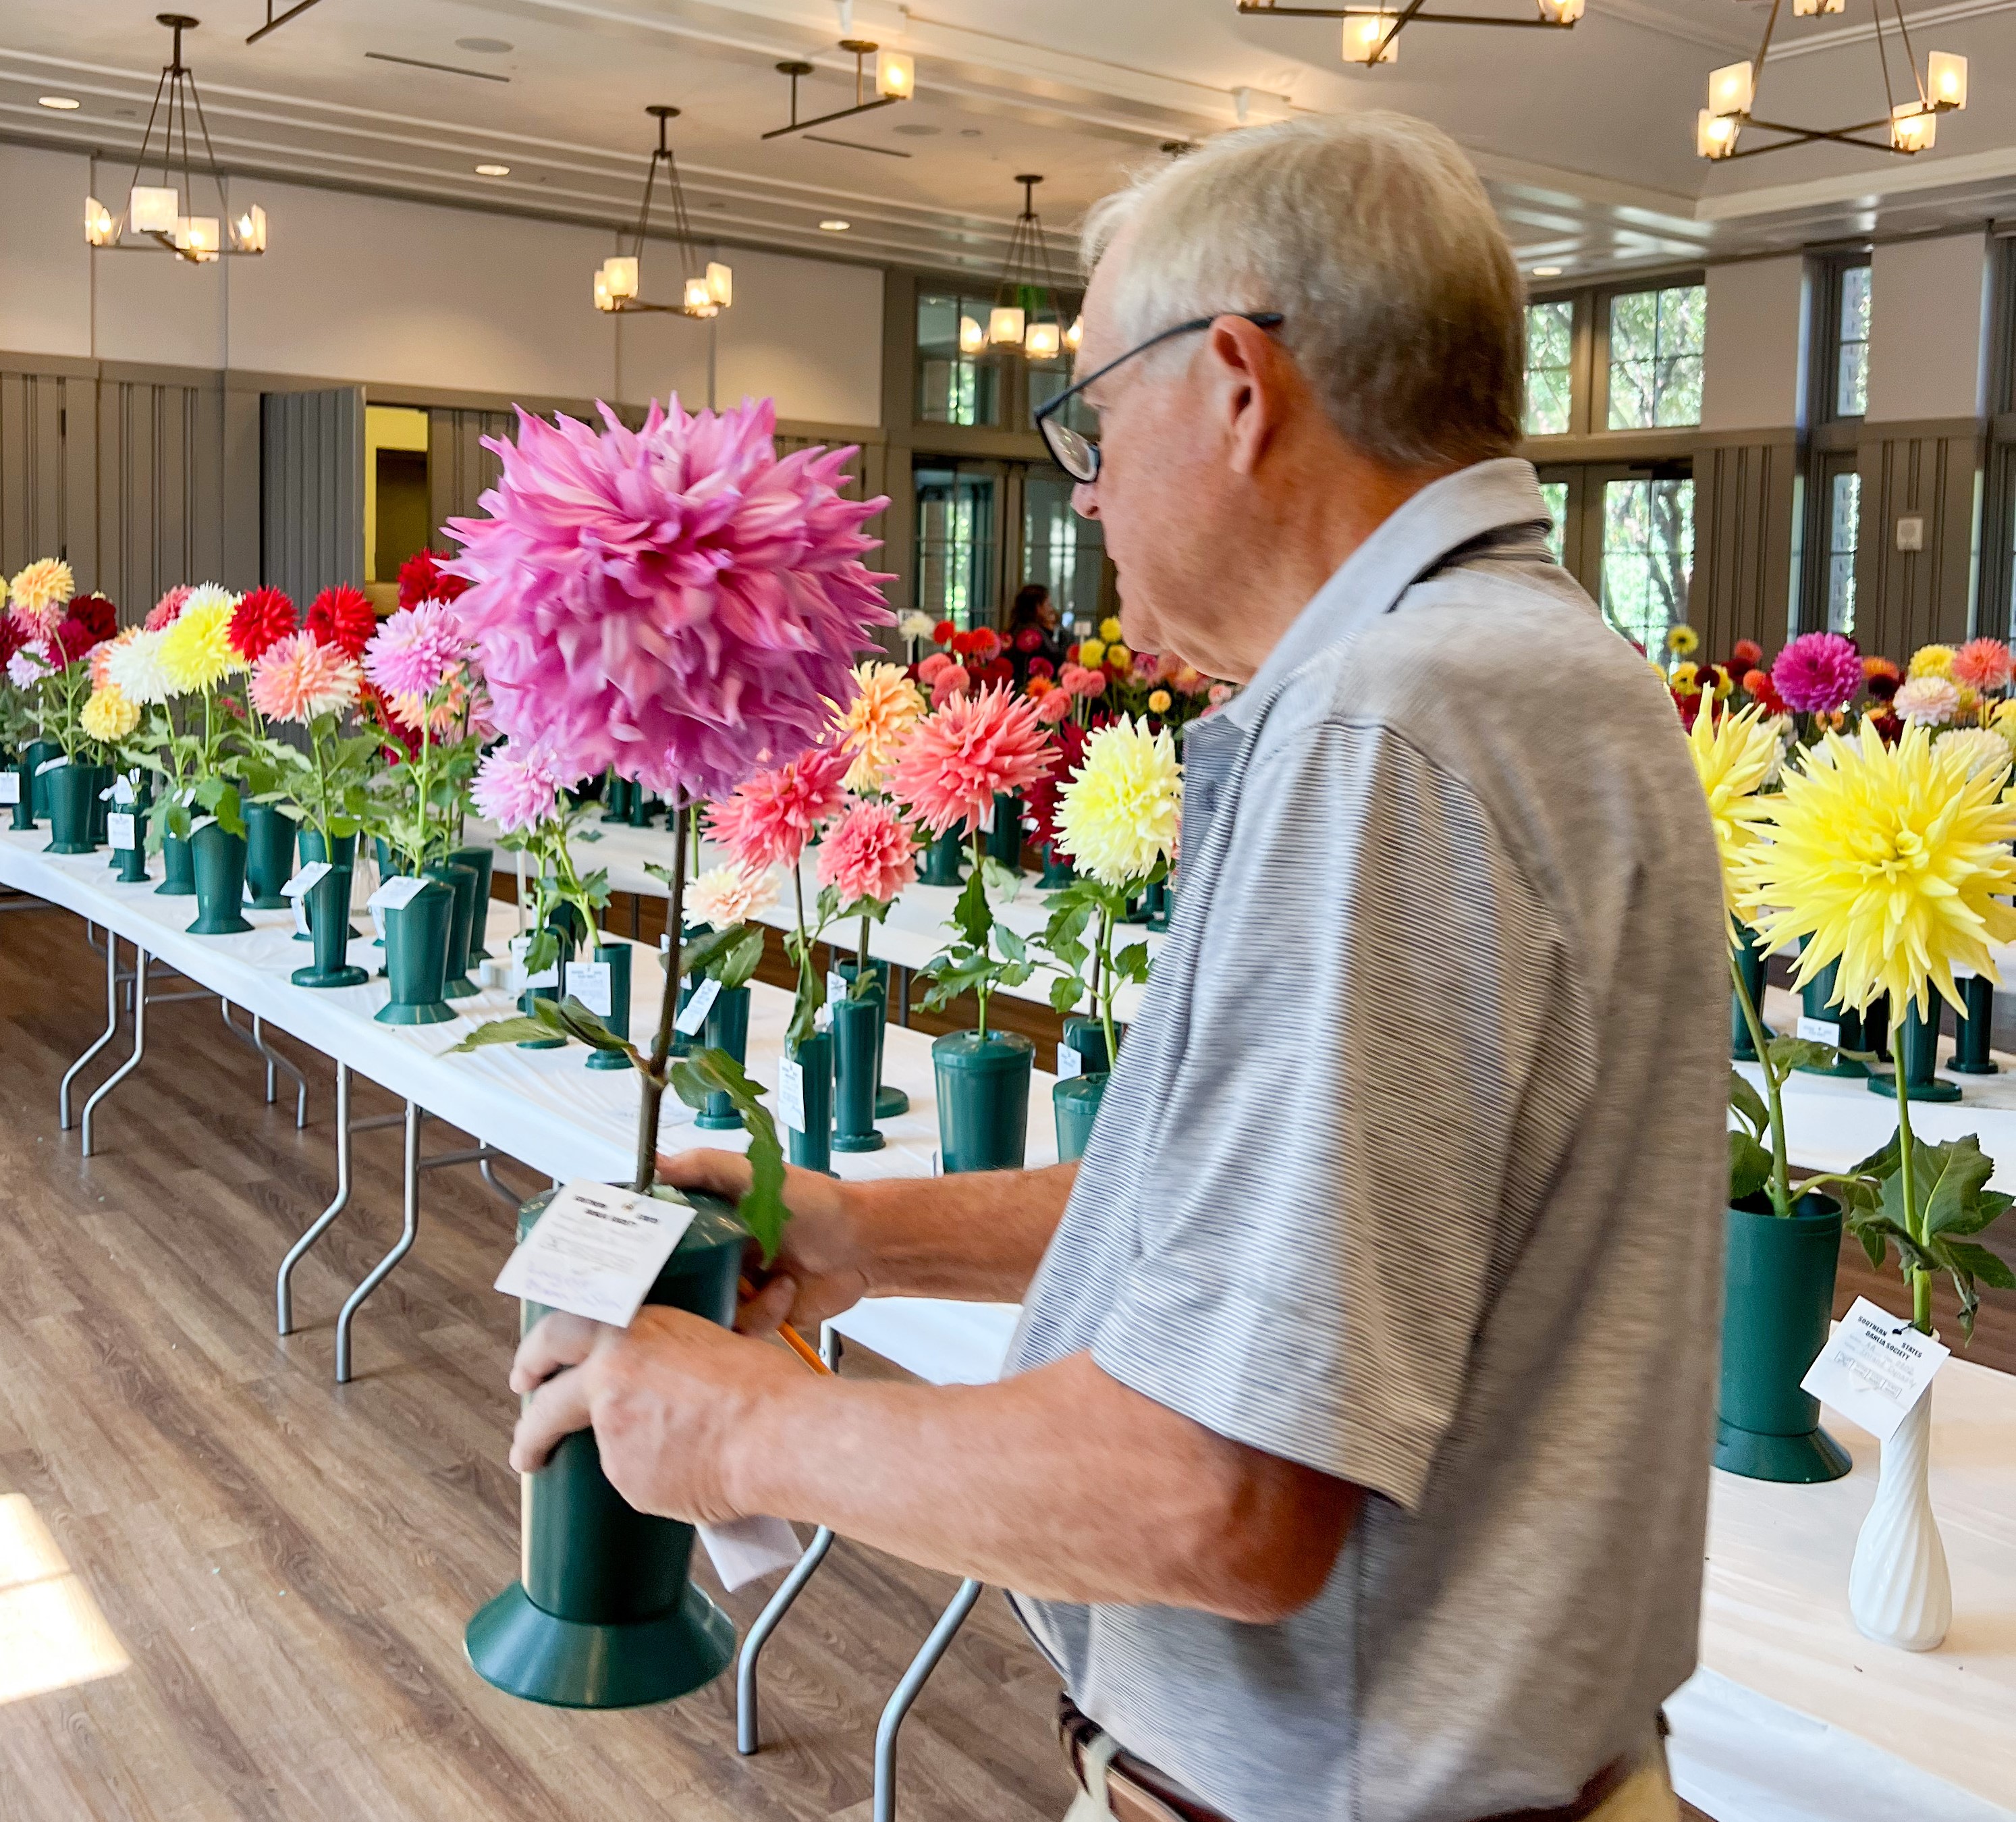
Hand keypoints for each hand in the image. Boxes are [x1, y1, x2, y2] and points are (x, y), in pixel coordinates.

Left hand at [508, 1306, 800, 1522]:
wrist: (777, 1435)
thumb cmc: (761, 1387)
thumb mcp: (704, 1342)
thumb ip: (662, 1358)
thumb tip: (657, 1383)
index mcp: (628, 1332)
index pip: (557, 1334)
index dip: (536, 1356)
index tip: (528, 1373)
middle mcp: (608, 1377)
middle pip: (545, 1405)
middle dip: (531, 1430)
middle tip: (530, 1444)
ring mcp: (609, 1431)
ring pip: (600, 1449)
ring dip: (620, 1457)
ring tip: (674, 1458)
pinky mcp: (623, 1477)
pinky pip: (629, 1481)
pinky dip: (649, 1481)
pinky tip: (687, 1474)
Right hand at [656, 1147, 874, 1336]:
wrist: (862, 1246)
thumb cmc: (817, 1204)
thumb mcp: (759, 1175)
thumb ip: (707, 1167)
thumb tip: (657, 1165)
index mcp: (708, 1223)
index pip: (662, 1242)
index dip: (648, 1254)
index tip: (642, 1261)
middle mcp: (715, 1258)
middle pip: (673, 1287)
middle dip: (682, 1295)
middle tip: (700, 1285)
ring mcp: (734, 1290)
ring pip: (704, 1315)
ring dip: (740, 1301)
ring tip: (772, 1278)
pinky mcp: (756, 1317)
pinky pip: (738, 1331)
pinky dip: (763, 1313)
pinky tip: (786, 1289)